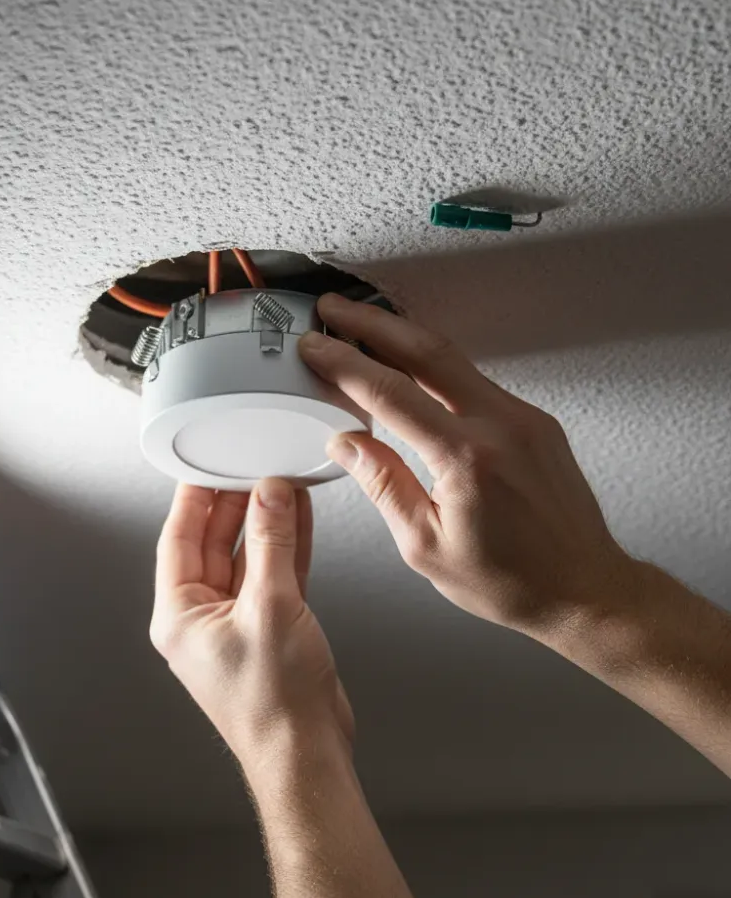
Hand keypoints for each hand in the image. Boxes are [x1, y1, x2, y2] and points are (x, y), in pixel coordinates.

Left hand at [150, 479, 353, 779]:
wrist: (306, 754)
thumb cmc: (273, 707)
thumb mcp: (272, 608)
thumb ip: (271, 544)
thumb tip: (269, 495)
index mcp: (179, 616)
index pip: (178, 539)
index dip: (194, 498)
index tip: (206, 465)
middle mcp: (202, 618)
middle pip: (212, 543)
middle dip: (235, 504)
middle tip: (253, 466)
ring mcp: (236, 622)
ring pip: (246, 557)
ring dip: (264, 522)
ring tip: (280, 483)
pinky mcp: (268, 627)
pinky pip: (272, 574)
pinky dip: (286, 547)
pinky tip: (298, 518)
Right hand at [300, 293, 636, 633]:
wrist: (583, 589)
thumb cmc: (510, 581)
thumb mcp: (425, 546)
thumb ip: (384, 485)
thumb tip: (347, 443)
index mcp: (468, 458)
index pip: (391, 394)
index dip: (344, 364)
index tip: (314, 347)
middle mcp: (501, 426)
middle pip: (426, 352)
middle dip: (372, 323)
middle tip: (334, 309)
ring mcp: (523, 419)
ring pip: (453, 359)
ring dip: (404, 338)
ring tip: (364, 327)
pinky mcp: (533, 422)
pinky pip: (475, 380)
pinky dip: (435, 364)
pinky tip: (411, 365)